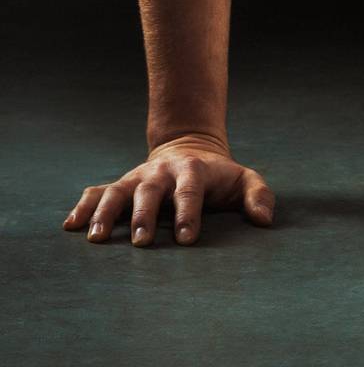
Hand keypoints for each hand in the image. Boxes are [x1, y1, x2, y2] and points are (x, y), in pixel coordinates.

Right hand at [62, 133, 275, 246]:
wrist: (190, 150)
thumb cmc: (219, 177)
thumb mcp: (243, 180)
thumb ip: (258, 195)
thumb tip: (264, 220)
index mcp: (192, 171)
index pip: (190, 190)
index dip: (189, 212)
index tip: (186, 238)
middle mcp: (160, 174)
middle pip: (150, 191)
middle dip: (145, 216)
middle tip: (142, 243)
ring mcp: (137, 179)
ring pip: (117, 192)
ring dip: (106, 213)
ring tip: (97, 239)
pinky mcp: (120, 187)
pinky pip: (97, 193)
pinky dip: (83, 207)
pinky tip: (71, 226)